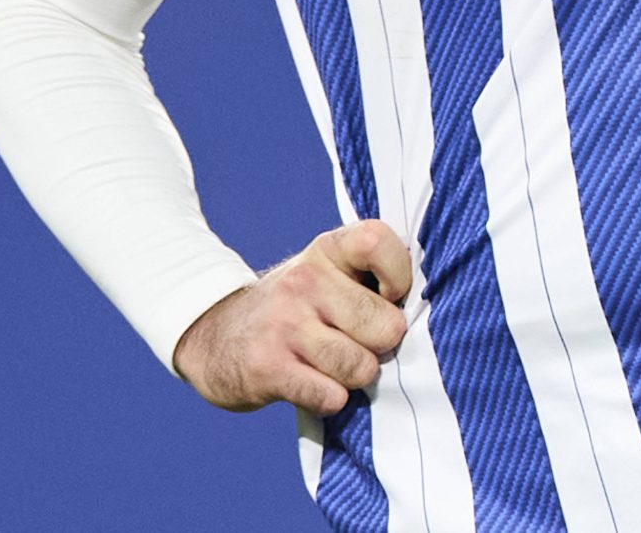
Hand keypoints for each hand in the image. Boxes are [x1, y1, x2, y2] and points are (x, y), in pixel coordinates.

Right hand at [171, 220, 411, 414]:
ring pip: (360, 366)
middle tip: (359, 345)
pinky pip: (331, 396)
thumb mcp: (325, 275)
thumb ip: (369, 278)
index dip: (399, 277)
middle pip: (384, 325)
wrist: (213, 337)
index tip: (389, 298)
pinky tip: (315, 387)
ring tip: (335, 367)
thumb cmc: (294, 310)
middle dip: (380, 346)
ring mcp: (284, 324)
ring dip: (355, 377)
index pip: (378, 240)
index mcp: (325, 251)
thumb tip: (427, 308)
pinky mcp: (268, 368)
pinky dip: (331, 400)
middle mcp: (304, 280)